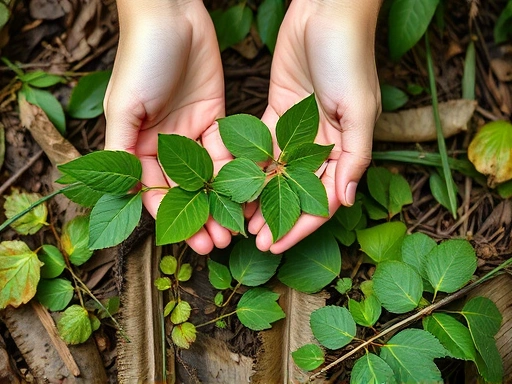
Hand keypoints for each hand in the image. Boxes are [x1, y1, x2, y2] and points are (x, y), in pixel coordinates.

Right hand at [104, 0, 231, 253]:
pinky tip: (246, 194)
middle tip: (217, 244)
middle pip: (184, 189)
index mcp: (139, 145)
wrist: (171, 15)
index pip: (155, 190)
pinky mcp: (215, 117)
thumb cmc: (141, 58)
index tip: (190, 241)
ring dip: (219, 202)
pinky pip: (226, 151)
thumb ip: (122, 149)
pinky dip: (234, 173)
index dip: (172, 217)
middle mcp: (166, 143)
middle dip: (200, 217)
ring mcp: (192, 131)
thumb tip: (122, 190)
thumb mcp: (124, 107)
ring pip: (207, 176)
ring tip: (233, 229)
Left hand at [248, 0, 381, 252]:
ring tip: (240, 218)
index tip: (276, 245)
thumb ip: (355, 156)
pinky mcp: (278, 113)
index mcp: (345, 148)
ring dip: (260, 197)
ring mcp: (299, 130)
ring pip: (277, 174)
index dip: (301, 225)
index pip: (322, 199)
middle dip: (276, 216)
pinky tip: (234, 183)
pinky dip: (251, 167)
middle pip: (297, 191)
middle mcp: (322, 144)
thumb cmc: (348, 57)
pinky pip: (263, 147)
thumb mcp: (359, 108)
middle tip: (253, 238)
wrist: (325, 12)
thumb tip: (347, 201)